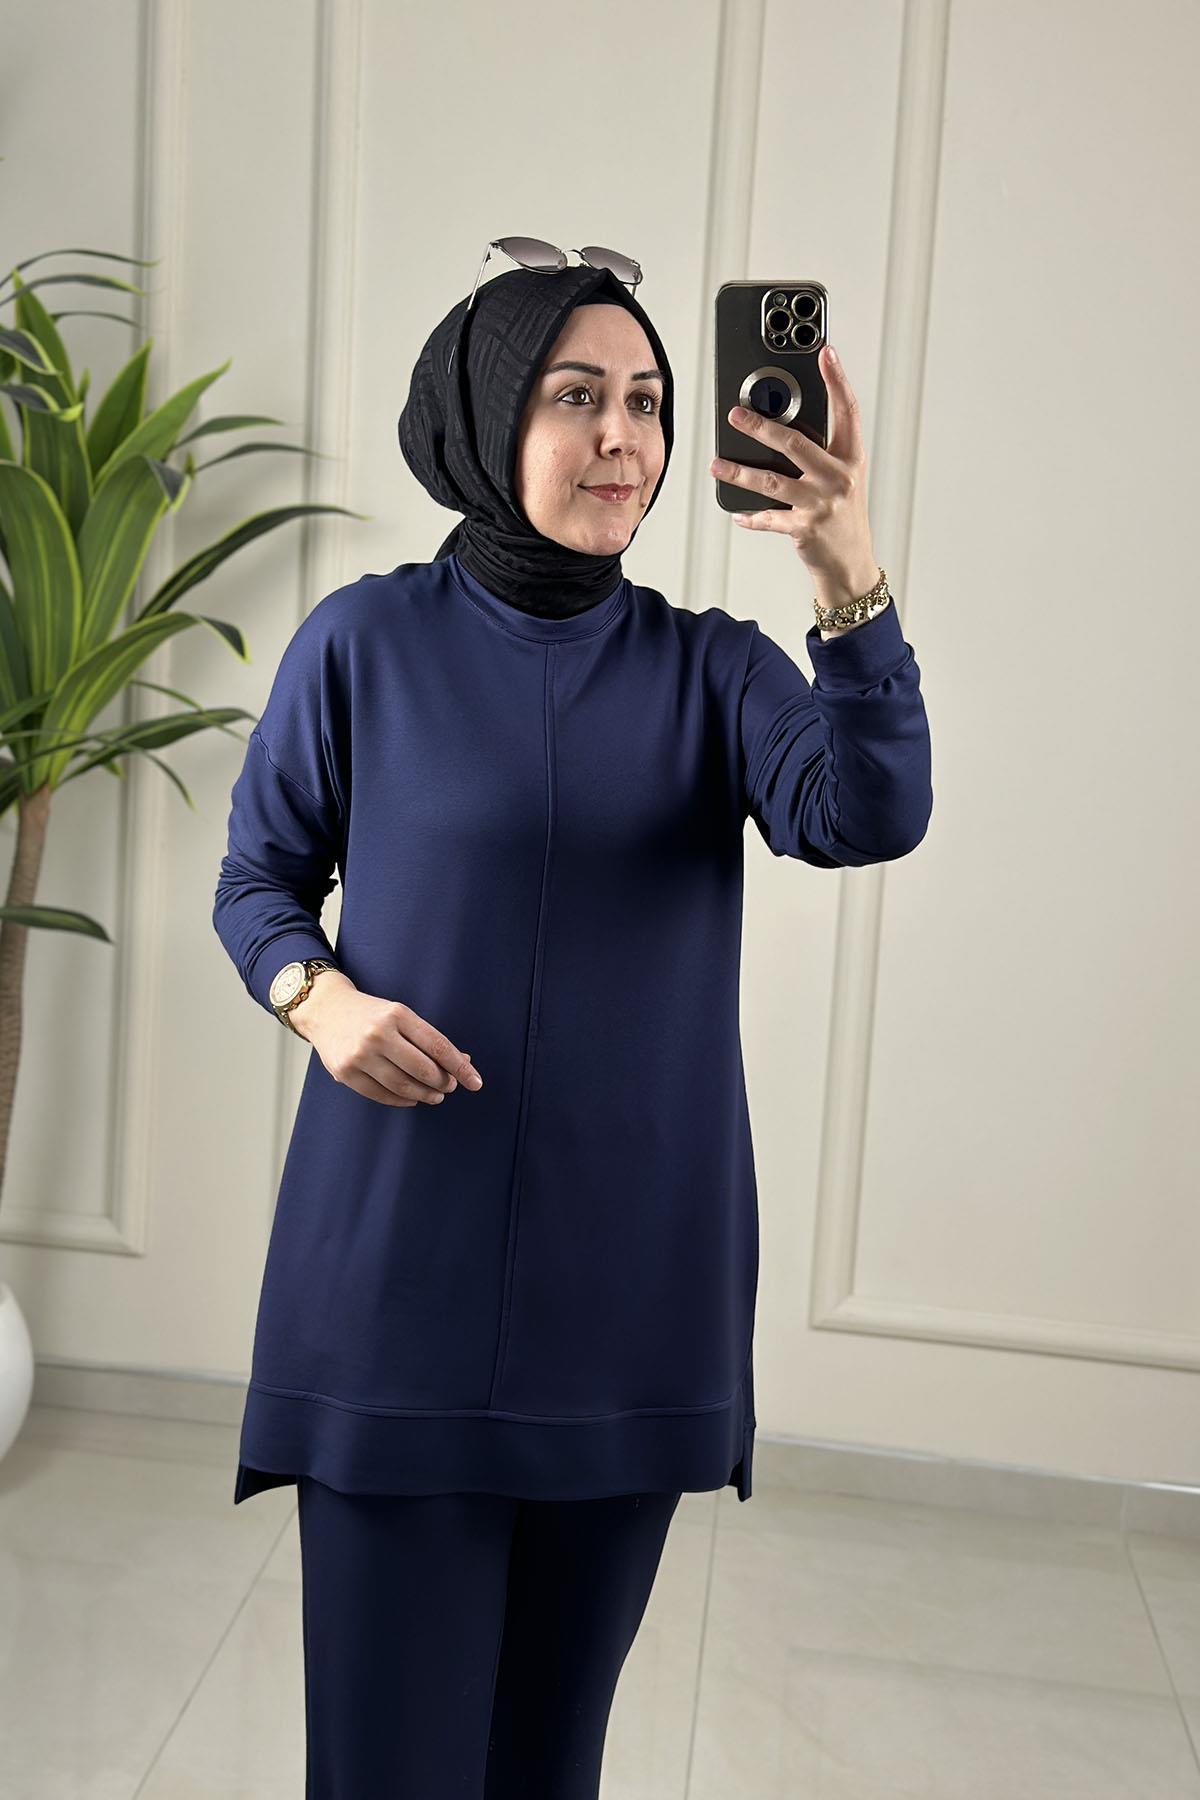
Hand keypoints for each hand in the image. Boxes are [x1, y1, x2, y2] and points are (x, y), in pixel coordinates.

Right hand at [292, 975, 483, 1107]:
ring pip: (403, 1086)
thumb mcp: (400, 1015)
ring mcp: (359, 1055)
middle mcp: (377, 1034)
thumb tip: (462, 1062)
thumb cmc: (370, 1014)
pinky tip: (412, 1097)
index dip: (459, 1067)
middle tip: (449, 1086)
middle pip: (422, 1069)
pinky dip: (402, 1099)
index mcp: (397, 1015)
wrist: (325, 1010)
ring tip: (435, 1095)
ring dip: (425, 1095)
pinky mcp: (345, 1072)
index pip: (438, 1045)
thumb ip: (428, 1038)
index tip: (475, 1081)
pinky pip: (381, 1094)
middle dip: (443, 1082)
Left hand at [709, 343, 875, 583]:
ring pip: (773, 480)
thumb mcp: (841, 478)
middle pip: (795, 442)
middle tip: (735, 415)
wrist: (851, 563)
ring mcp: (822, 503)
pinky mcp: (806, 528)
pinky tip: (736, 512)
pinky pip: (770, 518)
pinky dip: (751, 515)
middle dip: (761, 426)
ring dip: (740, 471)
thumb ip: (820, 453)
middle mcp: (839, 477)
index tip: (825, 354)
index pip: (847, 411)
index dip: (837, 380)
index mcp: (851, 458)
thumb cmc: (842, 515)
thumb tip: (779, 428)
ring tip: (717, 463)